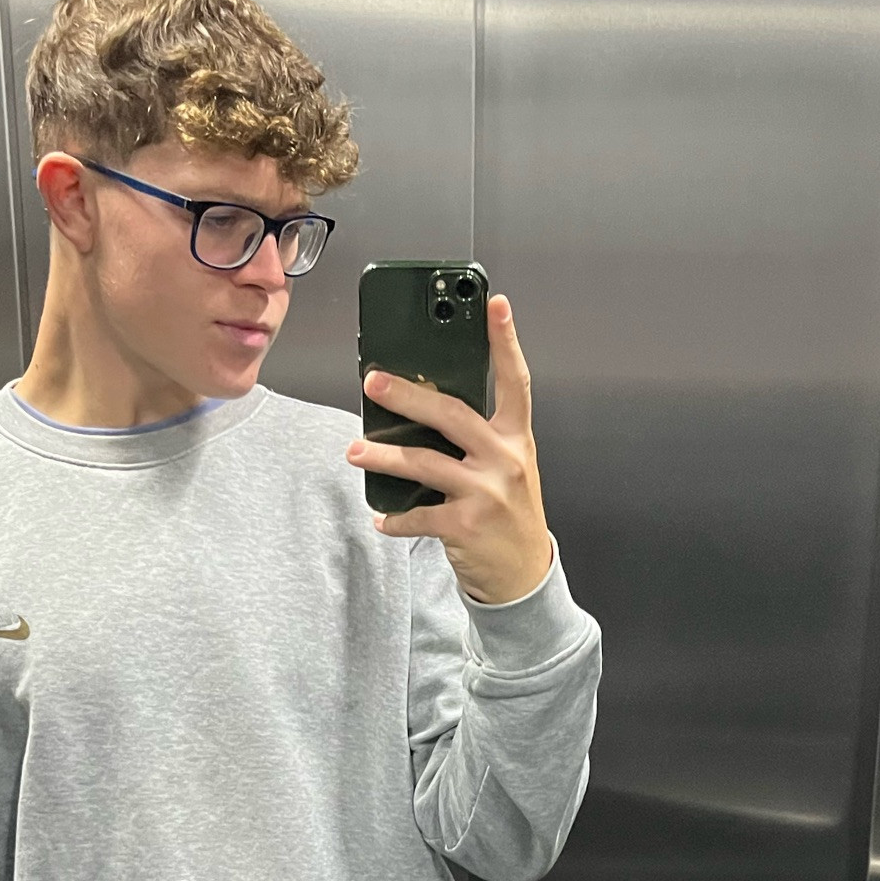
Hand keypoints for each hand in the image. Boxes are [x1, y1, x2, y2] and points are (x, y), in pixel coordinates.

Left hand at [346, 293, 552, 604]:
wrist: (524, 576)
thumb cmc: (509, 513)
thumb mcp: (508, 468)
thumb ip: (479, 438)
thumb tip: (423, 406)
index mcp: (516, 438)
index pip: (514, 381)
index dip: (506, 341)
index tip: (495, 304)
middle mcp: (505, 459)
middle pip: (451, 414)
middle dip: (407, 395)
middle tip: (372, 383)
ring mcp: (487, 493)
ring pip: (423, 462)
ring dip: (383, 456)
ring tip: (355, 452)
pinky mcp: (466, 525)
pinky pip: (418, 514)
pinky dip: (394, 518)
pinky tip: (381, 518)